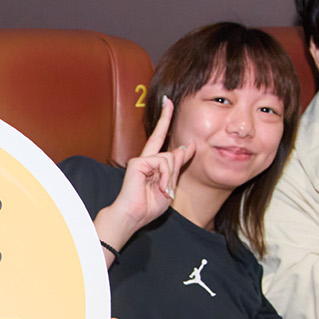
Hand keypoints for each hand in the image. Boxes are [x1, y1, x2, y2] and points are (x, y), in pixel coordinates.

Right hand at [94, 98, 195, 248]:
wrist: (133, 216)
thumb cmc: (148, 207)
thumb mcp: (169, 186)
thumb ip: (176, 167)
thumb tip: (185, 146)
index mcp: (152, 165)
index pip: (161, 141)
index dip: (166, 123)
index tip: (168, 104)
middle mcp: (146, 159)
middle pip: (162, 140)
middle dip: (165, 118)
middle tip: (168, 102)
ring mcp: (141, 160)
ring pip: (170, 158)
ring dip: (170, 177)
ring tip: (164, 190)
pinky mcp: (138, 162)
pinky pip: (163, 163)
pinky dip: (165, 177)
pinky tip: (160, 187)